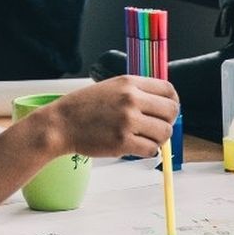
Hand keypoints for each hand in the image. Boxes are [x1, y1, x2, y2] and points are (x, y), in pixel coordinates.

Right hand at [36, 75, 179, 157]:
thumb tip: (162, 105)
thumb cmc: (83, 107)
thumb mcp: (110, 87)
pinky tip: (136, 147)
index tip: (166, 111)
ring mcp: (127, 121)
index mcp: (129, 83)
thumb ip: (135, 92)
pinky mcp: (122, 142)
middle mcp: (131, 99)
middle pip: (171, 112)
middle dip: (167, 122)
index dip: (172, 102)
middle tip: (155, 128)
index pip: (168, 90)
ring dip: (158, 139)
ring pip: (164, 133)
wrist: (61, 124)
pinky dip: (147, 151)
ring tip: (143, 138)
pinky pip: (151, 149)